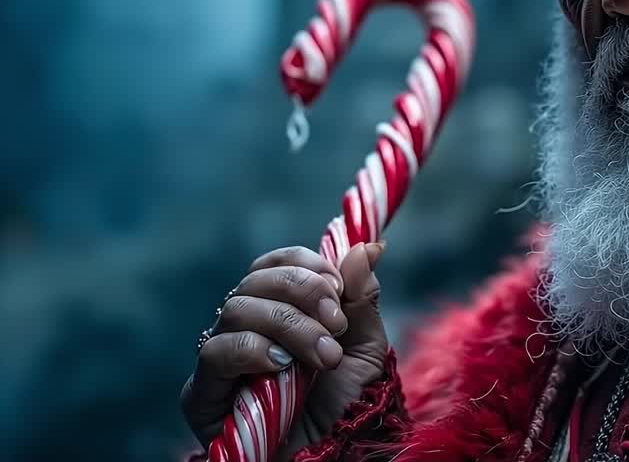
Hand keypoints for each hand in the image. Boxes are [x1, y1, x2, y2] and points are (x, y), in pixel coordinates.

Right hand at [180, 242, 387, 459]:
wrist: (334, 455)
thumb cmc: (347, 407)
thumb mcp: (365, 348)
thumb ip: (360, 299)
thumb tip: (366, 247)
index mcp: (283, 310)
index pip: (276, 263)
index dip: (305, 265)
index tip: (338, 286)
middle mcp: (247, 328)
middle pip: (256, 280)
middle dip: (303, 292)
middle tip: (335, 323)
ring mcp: (221, 359)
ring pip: (237, 308)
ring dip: (289, 325)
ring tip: (323, 356)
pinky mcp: (202, 393)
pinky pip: (215, 351)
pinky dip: (252, 349)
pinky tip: (281, 366)